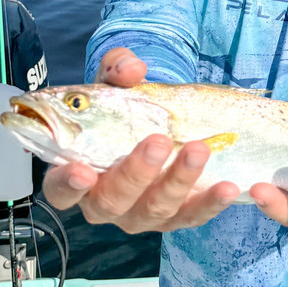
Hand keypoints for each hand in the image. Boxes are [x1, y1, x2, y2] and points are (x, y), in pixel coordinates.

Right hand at [42, 47, 239, 231]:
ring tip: (199, 149)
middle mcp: (104, 201)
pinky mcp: (173, 217)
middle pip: (111, 201)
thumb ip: (116, 69)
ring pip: (154, 210)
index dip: (68, 184)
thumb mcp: (114, 80)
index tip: (84, 173)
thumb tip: (131, 70)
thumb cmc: (123, 106)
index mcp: (78, 172)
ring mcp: (139, 214)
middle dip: (136, 173)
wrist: (156, 119)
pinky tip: (226, 187)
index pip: (60, 189)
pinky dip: (209, 204)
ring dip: (178, 181)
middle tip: (159, 142)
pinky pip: (191, 217)